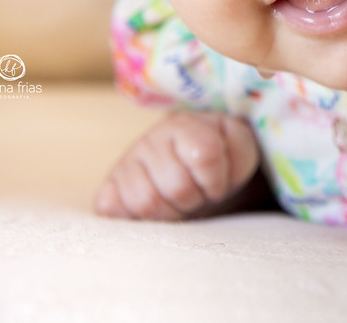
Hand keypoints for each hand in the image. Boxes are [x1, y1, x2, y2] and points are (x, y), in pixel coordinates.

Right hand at [95, 111, 260, 220]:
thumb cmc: (218, 158)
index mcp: (184, 126)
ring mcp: (124, 166)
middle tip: (197, 197)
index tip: (217, 185)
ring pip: (146, 204)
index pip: (204, 157)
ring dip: (170, 214)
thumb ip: (238, 151)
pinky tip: (153, 212)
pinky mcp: (106, 192)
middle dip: (195, 200)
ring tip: (177, 204)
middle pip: (177, 188)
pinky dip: (137, 221)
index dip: (216, 181)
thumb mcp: (239, 148)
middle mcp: (149, 141)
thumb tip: (207, 161)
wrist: (188, 166)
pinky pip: (114, 214)